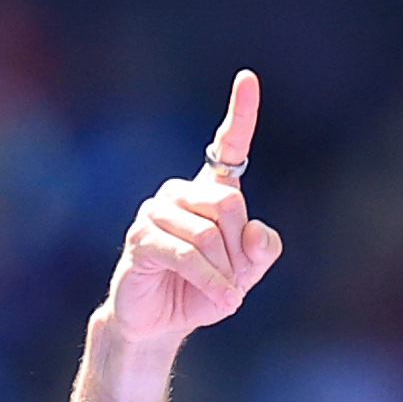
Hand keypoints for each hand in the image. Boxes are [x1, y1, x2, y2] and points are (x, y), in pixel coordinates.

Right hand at [106, 71, 282, 351]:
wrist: (159, 323)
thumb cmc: (201, 292)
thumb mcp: (244, 274)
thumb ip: (260, 251)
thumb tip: (255, 235)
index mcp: (208, 192)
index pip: (228, 146)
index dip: (240, 113)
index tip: (248, 78)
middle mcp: (180, 193)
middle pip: (230, 204)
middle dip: (240, 250)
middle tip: (238, 280)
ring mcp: (156, 212)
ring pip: (209, 234)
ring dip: (225, 272)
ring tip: (225, 294)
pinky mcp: (141, 238)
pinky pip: (187, 254)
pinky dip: (210, 280)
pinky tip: (221, 299)